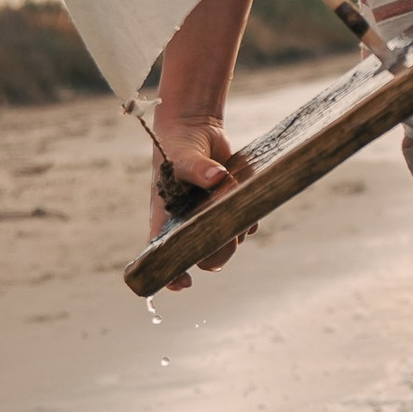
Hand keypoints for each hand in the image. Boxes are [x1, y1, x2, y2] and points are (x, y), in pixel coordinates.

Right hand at [147, 111, 244, 289]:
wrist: (195, 128)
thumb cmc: (177, 146)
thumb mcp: (182, 157)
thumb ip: (198, 169)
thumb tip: (218, 178)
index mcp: (166, 219)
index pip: (164, 255)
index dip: (172, 274)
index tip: (184, 283)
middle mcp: (189, 224)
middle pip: (207, 256)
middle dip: (220, 249)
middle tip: (226, 231)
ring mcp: (210, 218)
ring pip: (230, 240)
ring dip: (236, 227)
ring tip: (229, 189)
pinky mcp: (229, 207)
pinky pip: (245, 222)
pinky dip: (248, 213)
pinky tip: (242, 190)